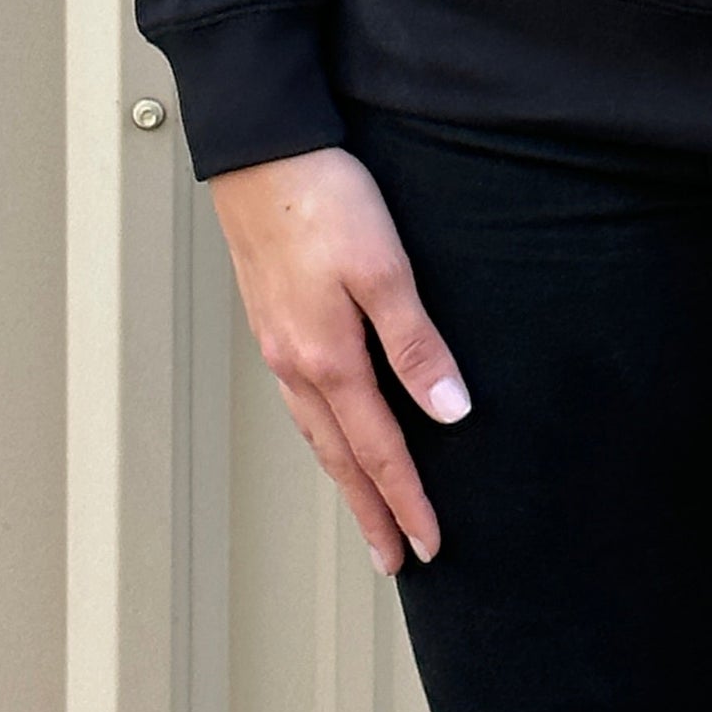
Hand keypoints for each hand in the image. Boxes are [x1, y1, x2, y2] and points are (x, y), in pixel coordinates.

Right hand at [209, 142, 470, 573]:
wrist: (261, 152)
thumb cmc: (324, 199)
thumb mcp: (384, 268)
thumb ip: (415, 344)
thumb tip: (451, 414)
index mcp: (327, 359)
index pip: (379, 450)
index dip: (407, 500)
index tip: (431, 545)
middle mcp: (296, 364)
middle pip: (341, 457)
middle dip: (370, 511)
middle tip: (393, 560)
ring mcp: (278, 344)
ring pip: (316, 433)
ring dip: (344, 478)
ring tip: (365, 510)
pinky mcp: (272, 320)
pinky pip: (300, 401)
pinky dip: (322, 435)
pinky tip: (330, 429)